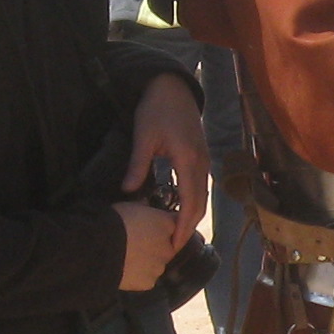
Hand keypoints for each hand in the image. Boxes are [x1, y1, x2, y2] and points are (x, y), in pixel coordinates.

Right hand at [115, 200, 186, 291]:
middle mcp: (169, 246)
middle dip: (154, 246)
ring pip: (156, 264)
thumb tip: (144, 207)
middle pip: (166, 247)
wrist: (98, 248)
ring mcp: (159, 266)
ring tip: (125, 259)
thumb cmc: (112, 222)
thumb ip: (142, 208)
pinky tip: (123, 270)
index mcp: (166, 223)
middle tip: (134, 244)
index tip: (148, 227)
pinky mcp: (149, 282)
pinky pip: (145, 279)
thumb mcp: (128, 206)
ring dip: (146, 262)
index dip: (158, 226)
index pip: (172, 224)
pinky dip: (137, 276)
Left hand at [123, 70, 210, 230]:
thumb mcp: (143, 137)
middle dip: (189, 227)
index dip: (184, 226)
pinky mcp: (201, 157)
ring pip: (202, 197)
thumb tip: (128, 192)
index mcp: (188, 161)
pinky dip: (193, 203)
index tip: (174, 243)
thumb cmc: (157, 109)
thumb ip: (138, 165)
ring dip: (192, 216)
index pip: (190, 203)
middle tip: (174, 246)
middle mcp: (201, 164)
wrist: (172, 88)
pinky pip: (200, 187)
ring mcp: (204, 160)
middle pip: (200, 204)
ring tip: (176, 232)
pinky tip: (180, 210)